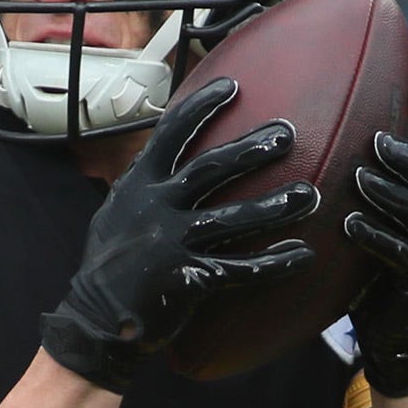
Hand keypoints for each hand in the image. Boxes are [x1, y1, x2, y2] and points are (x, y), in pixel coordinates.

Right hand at [40, 77, 318, 391]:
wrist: (97, 321)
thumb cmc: (112, 263)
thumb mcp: (118, 211)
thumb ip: (145, 183)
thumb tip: (162, 149)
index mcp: (138, 186)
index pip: (170, 134)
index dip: (201, 108)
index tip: (232, 86)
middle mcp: (155, 208)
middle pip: (210, 169)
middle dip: (251, 148)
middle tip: (286, 134)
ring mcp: (172, 244)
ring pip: (233, 218)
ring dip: (275, 205)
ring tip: (310, 195)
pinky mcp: (189, 280)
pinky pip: (240, 269)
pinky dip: (273, 263)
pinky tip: (303, 255)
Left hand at [344, 85, 407, 399]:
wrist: (400, 332)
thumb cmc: (381, 268)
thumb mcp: (381, 221)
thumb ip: (371, 186)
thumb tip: (332, 138)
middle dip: (405, 157)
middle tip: (376, 140)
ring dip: (387, 194)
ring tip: (359, 178)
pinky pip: (399, 254)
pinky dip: (375, 237)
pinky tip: (350, 226)